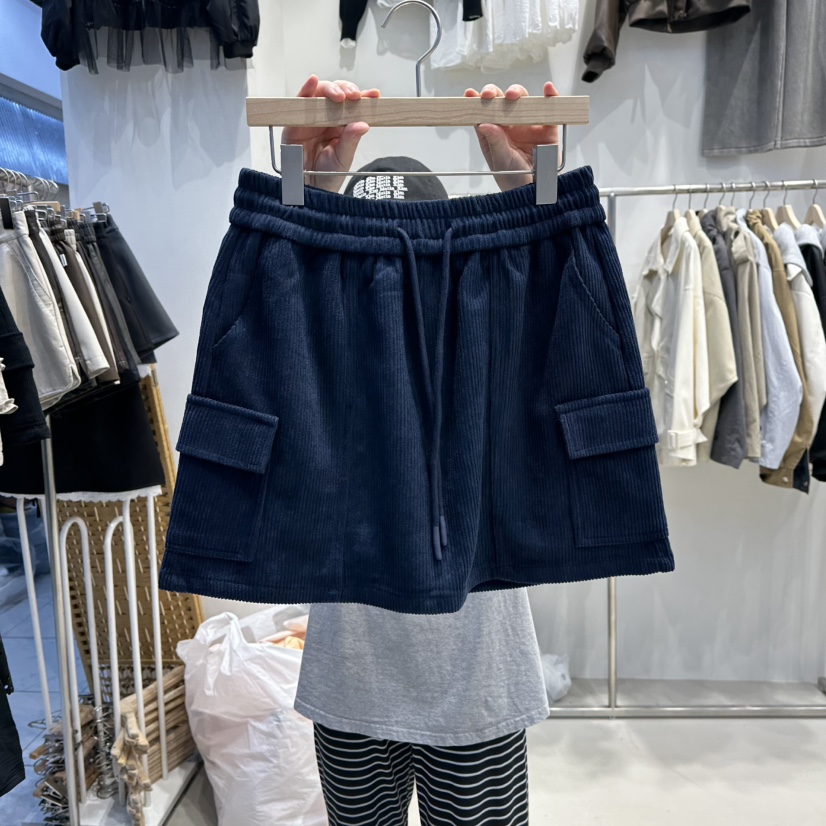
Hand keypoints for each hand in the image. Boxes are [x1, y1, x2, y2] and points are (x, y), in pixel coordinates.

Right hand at [282, 75, 380, 192]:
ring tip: (339, 95)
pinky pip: (299, 102)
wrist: (310, 189)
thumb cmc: (328, 175)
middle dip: (347, 90)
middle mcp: (326, 119)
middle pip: (336, 94)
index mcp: (341, 125)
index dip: (363, 97)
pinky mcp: (295, 121)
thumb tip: (363, 124)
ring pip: (319, 94)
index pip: (353, 106)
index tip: (374, 95)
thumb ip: (351, 140)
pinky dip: (306, 89)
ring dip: (330, 89)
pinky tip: (312, 81)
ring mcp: (311, 118)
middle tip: (355, 96)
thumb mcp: (343, 158)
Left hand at [464, 82, 559, 191]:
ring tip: (513, 96)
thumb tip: (483, 124)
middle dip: (494, 94)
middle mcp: (510, 125)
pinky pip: (549, 108)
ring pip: (522, 100)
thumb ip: (495, 142)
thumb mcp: (500, 161)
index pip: (483, 113)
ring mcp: (528, 124)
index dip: (476, 101)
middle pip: (501, 101)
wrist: (535, 191)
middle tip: (490, 95)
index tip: (470, 94)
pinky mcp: (547, 127)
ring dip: (517, 92)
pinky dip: (550, 96)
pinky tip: (548, 89)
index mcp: (494, 133)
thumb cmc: (513, 179)